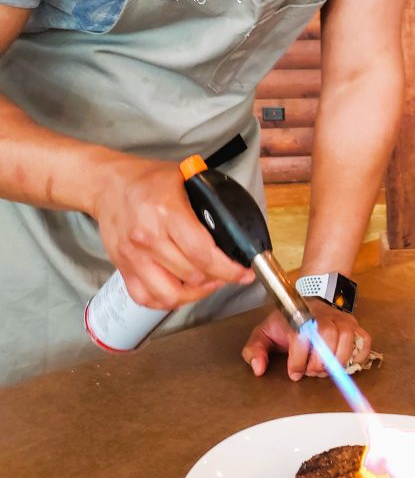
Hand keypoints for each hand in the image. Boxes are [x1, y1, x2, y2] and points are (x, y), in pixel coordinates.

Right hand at [91, 155, 255, 308]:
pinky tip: (182, 291)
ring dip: (196, 294)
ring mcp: (134, 257)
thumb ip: (209, 197)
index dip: (228, 269)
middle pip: (192, 276)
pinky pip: (147, 299)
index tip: (243, 272)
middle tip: (228, 273)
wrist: (107, 185)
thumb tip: (234, 221)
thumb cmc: (147, 180)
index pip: (203, 253)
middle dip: (219, 279)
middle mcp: (148, 238)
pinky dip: (167, 301)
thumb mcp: (184, 176)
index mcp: (166, 213)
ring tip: (208, 283)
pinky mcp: (123, 268)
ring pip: (171, 295)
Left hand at [241, 298, 371, 379]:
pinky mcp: (355, 326)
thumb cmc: (288, 320)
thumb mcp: (264, 332)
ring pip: (347, 338)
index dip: (297, 360)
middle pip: (327, 336)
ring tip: (326, 369)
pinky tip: (346, 362)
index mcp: (299, 316)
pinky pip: (364, 341)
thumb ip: (255, 349)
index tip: (294, 372)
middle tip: (311, 371)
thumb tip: (259, 368)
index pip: (301, 336)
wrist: (309, 299)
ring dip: (337, 360)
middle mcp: (323, 316)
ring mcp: (341, 320)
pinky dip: (359, 355)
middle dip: (319, 361)